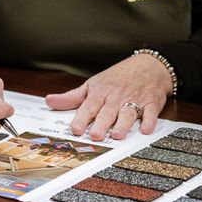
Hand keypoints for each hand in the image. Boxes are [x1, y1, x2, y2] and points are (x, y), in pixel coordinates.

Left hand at [43, 53, 171, 138]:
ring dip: (123, 124)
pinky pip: (150, 112)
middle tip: (95, 135)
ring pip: (128, 113)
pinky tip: (146, 130)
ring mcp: (134, 99)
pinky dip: (149, 121)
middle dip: (101, 123)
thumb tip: (49, 102)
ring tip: (117, 135)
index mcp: (100, 92)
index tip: (75, 129)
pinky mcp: (151, 103)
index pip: (89, 106)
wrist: (149, 65)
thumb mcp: (93, 84)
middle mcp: (116, 97)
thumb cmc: (118, 77)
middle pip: (107, 112)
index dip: (82, 118)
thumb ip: (72, 97)